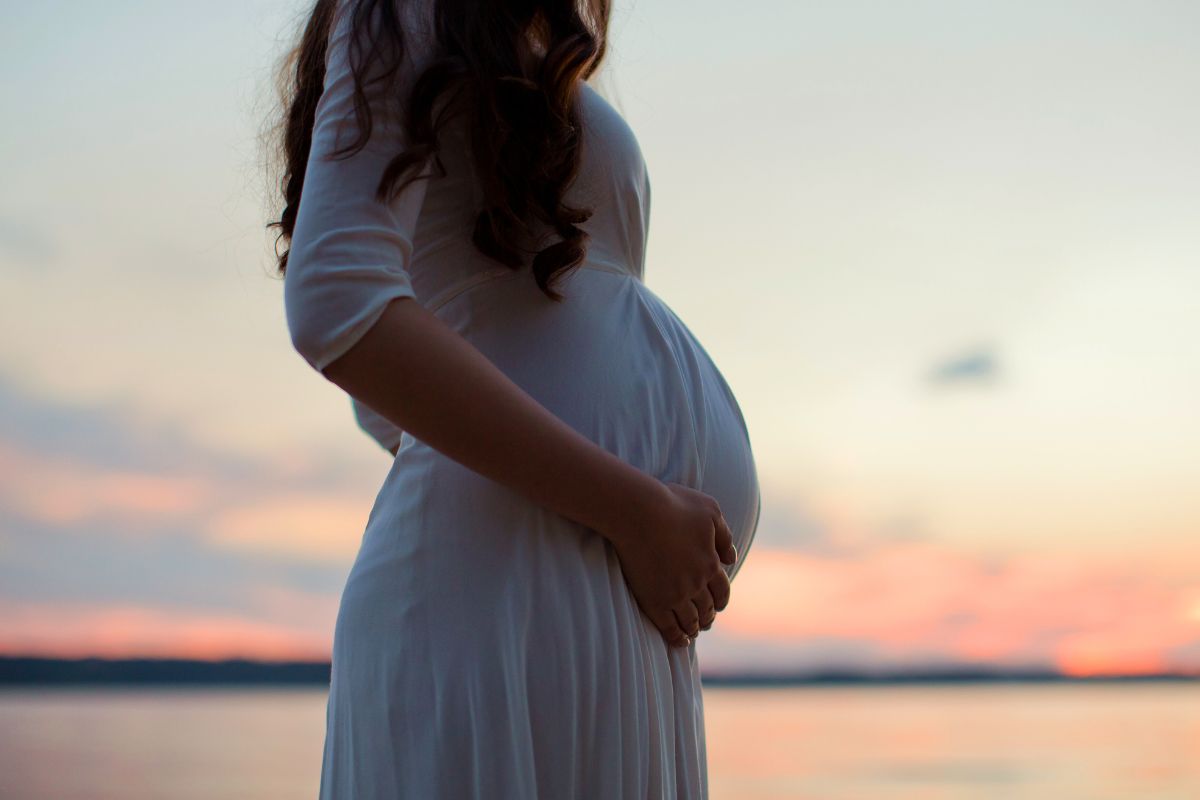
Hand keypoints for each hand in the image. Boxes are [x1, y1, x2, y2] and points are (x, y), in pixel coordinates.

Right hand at [608, 482, 736, 647]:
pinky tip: (680, 641)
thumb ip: (724, 536)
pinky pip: (669, 627)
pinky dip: (677, 637)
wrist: (638, 512)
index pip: (722, 590)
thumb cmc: (673, 504)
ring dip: (694, 628)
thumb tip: (731, 558)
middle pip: (707, 608)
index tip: (718, 606)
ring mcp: (675, 594)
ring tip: (692, 632)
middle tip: (705, 621)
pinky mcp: (654, 600)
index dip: (721, 600)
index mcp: (711, 563)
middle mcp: (697, 583)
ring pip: (690, 620)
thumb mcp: (709, 510)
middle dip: (708, 616)